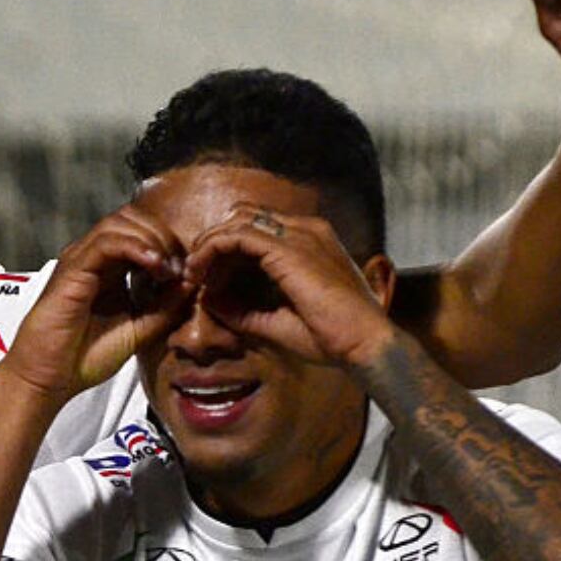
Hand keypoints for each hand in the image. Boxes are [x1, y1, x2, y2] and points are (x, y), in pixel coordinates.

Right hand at [3, 207, 190, 402]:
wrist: (50, 377)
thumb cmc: (85, 356)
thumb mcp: (140, 329)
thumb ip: (165, 306)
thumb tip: (192, 281)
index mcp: (110, 268)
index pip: (142, 233)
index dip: (170, 245)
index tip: (189, 272)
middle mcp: (94, 258)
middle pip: (134, 220)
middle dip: (164, 238)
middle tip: (181, 267)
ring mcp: (81, 260)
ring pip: (121, 223)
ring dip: (153, 240)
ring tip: (168, 269)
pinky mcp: (72, 269)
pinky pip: (107, 243)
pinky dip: (136, 247)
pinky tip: (154, 265)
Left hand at [184, 206, 396, 368]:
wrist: (366, 344)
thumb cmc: (334, 338)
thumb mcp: (280, 322)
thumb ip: (245, 312)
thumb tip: (209, 301)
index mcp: (312, 243)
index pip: (259, 229)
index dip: (228, 250)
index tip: (210, 280)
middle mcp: (306, 231)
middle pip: (245, 217)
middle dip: (216, 241)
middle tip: (197, 273)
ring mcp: (299, 235)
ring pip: (237, 221)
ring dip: (209, 244)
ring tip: (194, 273)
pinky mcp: (287, 249)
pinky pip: (236, 235)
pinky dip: (212, 250)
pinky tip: (201, 273)